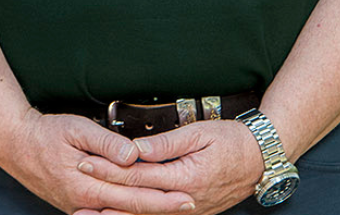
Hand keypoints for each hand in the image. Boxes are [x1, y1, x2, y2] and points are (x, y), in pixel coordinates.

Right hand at [0, 109, 196, 214]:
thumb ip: (106, 144)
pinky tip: (140, 208)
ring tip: (172, 206)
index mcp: (88, 185)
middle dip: (162, 208)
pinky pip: (108, 212)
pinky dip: (127, 211)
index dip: (161, 198)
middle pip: (131, 210)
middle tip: (189, 204)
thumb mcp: (77, 129)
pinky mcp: (78, 204)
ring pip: (120, 214)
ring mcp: (81, 206)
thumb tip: (133, 155)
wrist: (17, 146)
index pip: (133, 196)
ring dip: (147, 211)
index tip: (185, 195)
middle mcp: (86, 202)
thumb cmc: (46, 134)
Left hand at [72, 119, 263, 214]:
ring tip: (87, 211)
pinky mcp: (190, 212)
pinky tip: (119, 214)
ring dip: (116, 213)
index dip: (110, 169)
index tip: (87, 160)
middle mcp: (184, 202)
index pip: (138, 176)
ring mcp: (187, 211)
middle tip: (79, 182)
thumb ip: (165, 144)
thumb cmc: (232, 141)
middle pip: (137, 200)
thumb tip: (136, 149)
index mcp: (185, 179)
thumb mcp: (199, 133)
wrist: (259, 159)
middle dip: (105, 192)